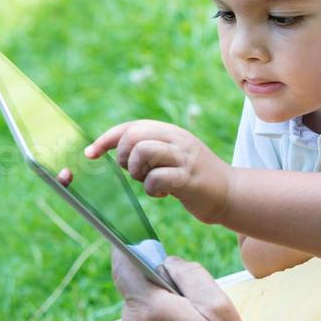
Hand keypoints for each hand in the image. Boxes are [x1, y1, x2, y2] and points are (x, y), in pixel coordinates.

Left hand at [86, 120, 232, 223]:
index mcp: (170, 132)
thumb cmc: (192, 178)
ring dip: (136, 170)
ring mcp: (184, 158)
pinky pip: (157, 178)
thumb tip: (114, 151)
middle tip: (134, 172)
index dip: (107, 139)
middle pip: (133, 136)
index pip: (131, 127)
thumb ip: (148, 149)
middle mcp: (177, 140)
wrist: (230, 193)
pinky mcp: (189, 179)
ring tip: (147, 181)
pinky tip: (162, 194)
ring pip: (143, 151)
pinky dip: (152, 189)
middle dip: (123, 156)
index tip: (90, 153)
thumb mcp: (171, 156)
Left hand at [109, 249, 254, 320]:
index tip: (147, 247)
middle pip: (135, 287)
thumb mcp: (219, 306)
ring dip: (158, 312)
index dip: (135, 251)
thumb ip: (188, 272)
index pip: (124, 264)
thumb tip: (164, 260)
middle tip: (191, 309)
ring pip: (137, 309)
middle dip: (159, 288)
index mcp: (150, 310)